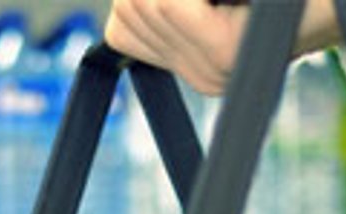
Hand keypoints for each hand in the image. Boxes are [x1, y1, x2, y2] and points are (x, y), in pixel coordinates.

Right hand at [105, 0, 340, 93]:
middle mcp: (202, 76)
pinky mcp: (223, 52)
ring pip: (143, 4)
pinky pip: (169, 5)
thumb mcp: (219, 1)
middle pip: (128, 12)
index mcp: (199, 64)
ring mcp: (211, 69)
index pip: (122, 26)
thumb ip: (177, 4)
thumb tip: (132, 5)